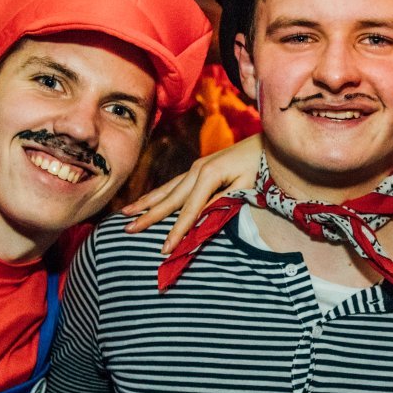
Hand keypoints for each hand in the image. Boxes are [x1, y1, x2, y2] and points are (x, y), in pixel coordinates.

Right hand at [121, 134, 262, 252]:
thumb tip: (200, 217)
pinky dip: (158, 194)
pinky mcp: (197, 167)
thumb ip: (222, 201)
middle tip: (128, 230)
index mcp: (209, 175)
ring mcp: (195, 167)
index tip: (165, 249)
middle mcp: (197, 169)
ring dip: (145, 202)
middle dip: (149, 216)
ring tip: (125, 214)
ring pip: (166, 189)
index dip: (177, 231)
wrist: (267, 143)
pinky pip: (173, 184)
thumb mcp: (246, 186)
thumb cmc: (261, 167)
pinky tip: (146, 200)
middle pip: (170, 199)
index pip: (190, 210)